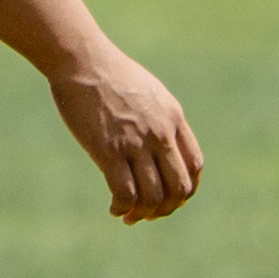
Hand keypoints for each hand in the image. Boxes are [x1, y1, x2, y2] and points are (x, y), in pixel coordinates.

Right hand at [52, 46, 200, 223]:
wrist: (83, 61)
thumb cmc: (109, 74)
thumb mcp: (149, 92)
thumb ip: (159, 118)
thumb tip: (158, 141)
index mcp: (174, 118)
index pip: (195, 166)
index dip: (186, 189)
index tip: (170, 197)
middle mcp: (161, 134)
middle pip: (179, 187)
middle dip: (167, 208)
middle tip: (150, 214)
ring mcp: (137, 144)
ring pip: (153, 195)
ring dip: (143, 213)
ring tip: (130, 216)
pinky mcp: (109, 151)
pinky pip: (125, 193)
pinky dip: (122, 208)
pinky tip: (114, 209)